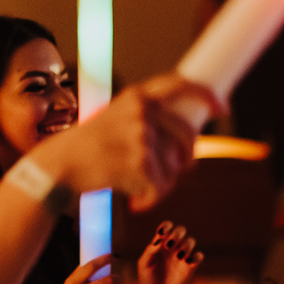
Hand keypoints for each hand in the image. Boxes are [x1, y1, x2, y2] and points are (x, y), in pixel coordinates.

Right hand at [38, 74, 223, 210]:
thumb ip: (151, 126)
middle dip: (187, 159)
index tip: (222, 108)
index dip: (205, 94)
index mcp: (137, 96)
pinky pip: (162, 186)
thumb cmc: (93, 149)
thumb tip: (193, 152)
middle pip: (188, 136)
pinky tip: (135, 200)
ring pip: (175, 167)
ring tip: (140, 187)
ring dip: (163, 184)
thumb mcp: (118, 122)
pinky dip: (152, 199)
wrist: (60, 166)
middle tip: (177, 171)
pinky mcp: (140, 160)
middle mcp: (141, 110)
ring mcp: (141, 133)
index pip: (179, 83)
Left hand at [127, 221, 202, 283]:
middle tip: (169, 245)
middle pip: (180, 231)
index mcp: (160, 243)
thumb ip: (150, 250)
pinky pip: (198, 257)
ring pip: (190, 241)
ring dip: (186, 245)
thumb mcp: (144, 263)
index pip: (166, 228)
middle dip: (177, 234)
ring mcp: (182, 256)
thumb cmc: (146, 278)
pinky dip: (196, 256)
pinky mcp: (190, 267)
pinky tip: (188, 261)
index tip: (163, 232)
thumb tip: (158, 240)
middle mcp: (173, 247)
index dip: (166, 225)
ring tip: (179, 256)